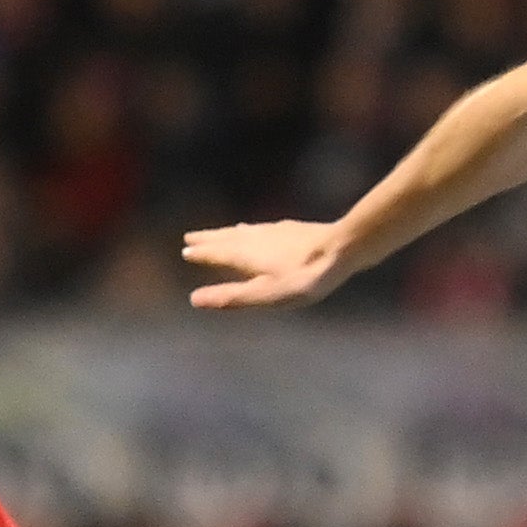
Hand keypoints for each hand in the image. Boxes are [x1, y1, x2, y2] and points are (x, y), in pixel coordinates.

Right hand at [181, 220, 351, 312]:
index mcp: (244, 255)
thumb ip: (231, 297)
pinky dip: (249, 230)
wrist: (340, 249)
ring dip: (226, 233)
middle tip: (191, 237)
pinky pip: (260, 228)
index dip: (201, 253)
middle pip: (225, 238)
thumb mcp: (265, 295)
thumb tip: (194, 299)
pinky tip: (256, 230)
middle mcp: (254, 239)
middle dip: (208, 239)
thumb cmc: (302, 278)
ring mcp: (273, 231)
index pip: (216, 253)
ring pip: (242, 231)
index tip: (186, 250)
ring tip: (218, 233)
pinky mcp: (290, 229)